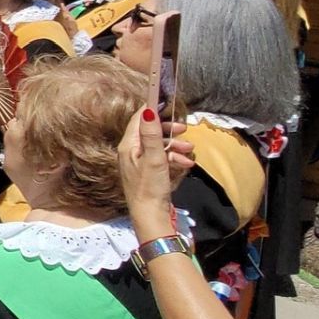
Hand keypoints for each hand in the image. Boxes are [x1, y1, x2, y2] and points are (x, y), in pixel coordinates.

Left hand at [120, 107, 195, 222]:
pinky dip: (175, 159)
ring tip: (190, 150)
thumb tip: (148, 110)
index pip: (138, 120)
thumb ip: (152, 134)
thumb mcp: (154, 158)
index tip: (167, 102)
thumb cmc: (149, 187)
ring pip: (160, 146)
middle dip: (169, 131)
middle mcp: (131, 152)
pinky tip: (186, 164)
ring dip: (176, 146)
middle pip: (151, 132)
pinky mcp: (149, 173)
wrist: (151, 216)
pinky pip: (163, 159)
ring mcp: (140, 163)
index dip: (152, 110)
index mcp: (128, 146)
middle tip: (185, 129)